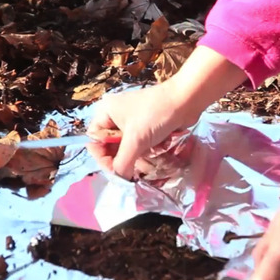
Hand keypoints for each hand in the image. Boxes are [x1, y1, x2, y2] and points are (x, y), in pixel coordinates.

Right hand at [87, 46, 247, 178]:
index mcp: (105, 113)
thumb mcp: (135, 140)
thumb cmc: (156, 115)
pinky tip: (153, 156)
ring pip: (126, 148)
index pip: (94, 141)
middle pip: (110, 146)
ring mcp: (132, 122)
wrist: (185, 100)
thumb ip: (122, 163)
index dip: (103, 158)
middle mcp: (115, 116)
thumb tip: (119, 179)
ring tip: (146, 163)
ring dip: (135, 158)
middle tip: (132, 171)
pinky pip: (139, 145)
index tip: (117, 171)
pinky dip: (145, 153)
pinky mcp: (146, 127)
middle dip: (122, 160)